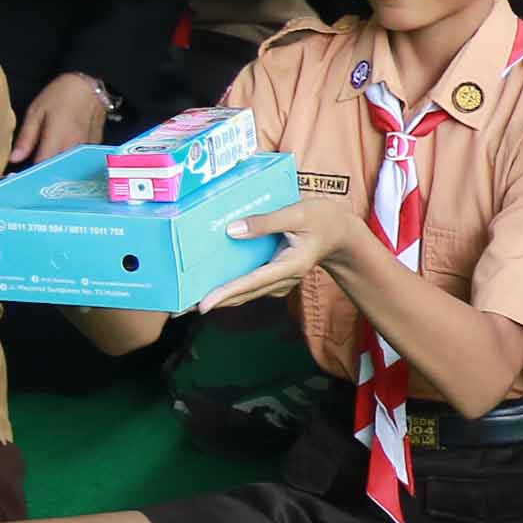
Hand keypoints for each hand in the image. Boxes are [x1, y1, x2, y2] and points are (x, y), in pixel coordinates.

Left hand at [10, 73, 112, 167]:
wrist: (90, 86)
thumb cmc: (60, 95)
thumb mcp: (36, 111)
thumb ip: (26, 138)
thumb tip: (14, 159)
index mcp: (57, 139)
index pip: (42, 167)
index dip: (29, 175)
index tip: (18, 177)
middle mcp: (73, 148)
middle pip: (57, 171)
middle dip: (42, 176)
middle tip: (29, 176)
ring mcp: (86, 150)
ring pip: (69, 169)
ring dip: (56, 172)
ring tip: (44, 170)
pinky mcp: (94, 148)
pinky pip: (79, 162)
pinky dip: (68, 164)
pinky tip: (60, 161)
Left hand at [203, 191, 368, 312]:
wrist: (342, 234)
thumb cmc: (323, 219)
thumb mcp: (298, 213)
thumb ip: (266, 222)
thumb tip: (232, 231)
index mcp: (289, 266)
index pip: (252, 282)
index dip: (227, 293)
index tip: (204, 305)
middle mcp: (282, 279)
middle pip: (242, 294)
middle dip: (211, 302)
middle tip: (179, 309)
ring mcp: (278, 282)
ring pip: (244, 294)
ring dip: (217, 298)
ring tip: (187, 302)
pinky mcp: (274, 277)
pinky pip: (248, 286)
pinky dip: (229, 289)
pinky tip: (211, 286)